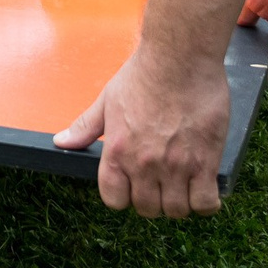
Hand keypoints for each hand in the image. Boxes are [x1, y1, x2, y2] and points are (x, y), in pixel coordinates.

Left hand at [54, 41, 229, 217]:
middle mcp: (143, 164)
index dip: (124, 196)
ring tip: (184, 186)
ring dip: (179, 203)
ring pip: (175, 210)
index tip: (134, 186)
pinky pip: (205, 203)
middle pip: (147, 208)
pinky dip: (206, 204)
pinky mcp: (205, 162)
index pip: (114, 199)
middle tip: (163, 184)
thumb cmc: (143, 74)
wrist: (180, 57)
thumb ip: (86, 126)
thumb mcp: (107, 100)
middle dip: (153, 201)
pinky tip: (204, 188)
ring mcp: (175, 166)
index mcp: (116, 151)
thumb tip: (61, 142)